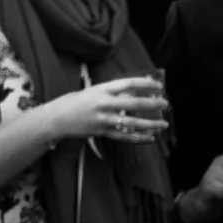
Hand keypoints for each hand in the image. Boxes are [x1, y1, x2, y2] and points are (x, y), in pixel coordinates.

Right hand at [40, 75, 168, 145]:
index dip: (146, 84)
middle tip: (165, 104)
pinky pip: (125, 136)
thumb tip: (137, 90)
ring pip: (132, 123)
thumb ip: (115, 92)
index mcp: (102, 89)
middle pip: (134, 103)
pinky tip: (151, 138)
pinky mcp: (102, 132)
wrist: (56, 118)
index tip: (159, 86)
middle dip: (152, 104)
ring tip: (164, 124)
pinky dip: (139, 138)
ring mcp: (103, 119)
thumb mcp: (95, 91)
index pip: (128, 83)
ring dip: (151, 124)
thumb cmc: (77, 102)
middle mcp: (104, 103)